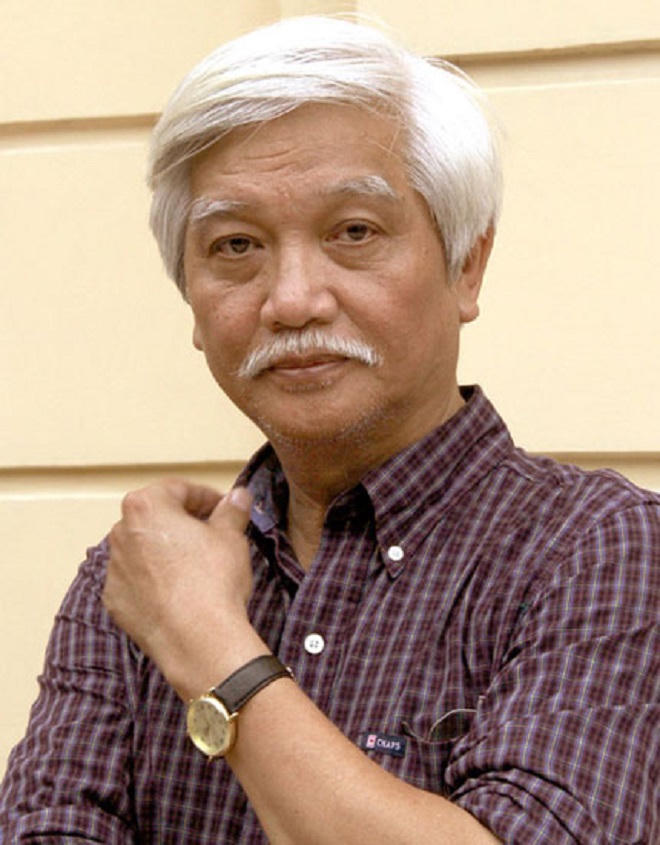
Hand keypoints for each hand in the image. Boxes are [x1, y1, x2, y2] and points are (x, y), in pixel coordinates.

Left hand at [103, 479, 262, 696]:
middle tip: (212, 535)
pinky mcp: (115, 601)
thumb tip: (238, 497)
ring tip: (197, 567)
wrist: (196, 639)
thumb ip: (232, 510)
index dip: (206, 497)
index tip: (223, 508)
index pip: (179, 489)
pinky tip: (179, 592)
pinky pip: (136, 581)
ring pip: (143, 549)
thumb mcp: (231, 537)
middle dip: (182, 523)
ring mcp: (114, 569)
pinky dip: (154, 581)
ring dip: (166, 551)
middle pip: (156, 517)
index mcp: (146, 506)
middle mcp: (121, 533)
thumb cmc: (213, 580)